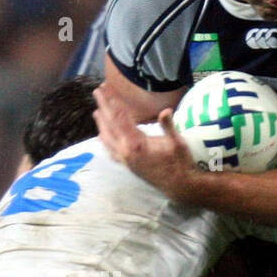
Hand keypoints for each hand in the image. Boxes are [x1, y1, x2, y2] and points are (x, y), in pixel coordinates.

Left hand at [93, 82, 196, 200]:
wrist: (180, 186)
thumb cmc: (181, 163)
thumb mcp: (178, 143)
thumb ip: (169, 126)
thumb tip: (166, 110)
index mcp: (136, 145)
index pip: (120, 118)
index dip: (113, 102)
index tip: (106, 89)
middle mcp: (126, 153)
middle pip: (110, 126)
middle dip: (104, 107)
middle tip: (98, 92)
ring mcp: (126, 161)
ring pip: (108, 140)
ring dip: (102, 124)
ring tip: (96, 112)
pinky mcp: (128, 166)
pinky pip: (111, 152)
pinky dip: (105, 142)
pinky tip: (102, 137)